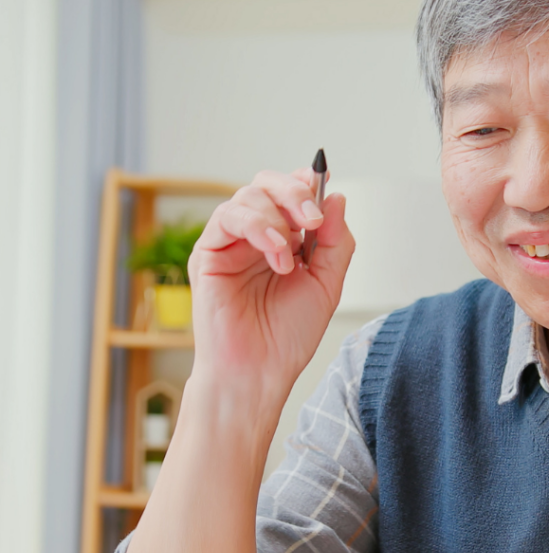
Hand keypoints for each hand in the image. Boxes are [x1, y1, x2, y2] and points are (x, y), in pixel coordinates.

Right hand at [188, 168, 355, 403]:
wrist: (260, 371)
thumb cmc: (288, 336)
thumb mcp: (327, 284)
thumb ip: (336, 242)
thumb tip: (335, 197)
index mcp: (285, 240)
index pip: (291, 194)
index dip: (306, 183)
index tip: (323, 181)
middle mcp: (255, 236)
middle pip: (267, 185)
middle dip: (294, 193)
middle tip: (312, 218)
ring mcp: (230, 243)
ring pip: (248, 196)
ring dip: (277, 218)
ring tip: (290, 258)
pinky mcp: (208, 253)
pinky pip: (227, 217)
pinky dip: (256, 226)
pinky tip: (275, 254)